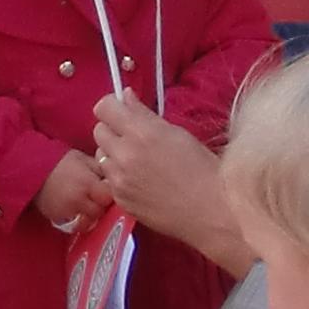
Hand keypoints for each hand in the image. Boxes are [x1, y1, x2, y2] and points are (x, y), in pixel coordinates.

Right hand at [34, 150, 102, 234]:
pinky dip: (76, 219)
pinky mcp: (58, 219)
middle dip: (100, 206)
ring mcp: (68, 211)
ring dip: (89, 215)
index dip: (109, 194)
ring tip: (86, 206)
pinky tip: (74, 209)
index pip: (109, 197)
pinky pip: (73, 224)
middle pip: (100, 211)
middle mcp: (79, 200)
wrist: (30, 170)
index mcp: (87, 183)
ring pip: (88, 221)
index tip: (105, 190)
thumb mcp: (81, 158)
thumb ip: (98, 168)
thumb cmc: (58, 161)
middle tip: (96, 199)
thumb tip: (112, 177)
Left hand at [90, 95, 252, 273]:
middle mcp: (124, 155)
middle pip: (98, 130)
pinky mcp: (119, 199)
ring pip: (100, 155)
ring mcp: (119, 180)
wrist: (210, 210)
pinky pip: (108, 178)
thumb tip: (125, 97)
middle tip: (132, 135)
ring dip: (113, 153)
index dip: (113, 106)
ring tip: (137, 159)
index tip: (122, 110)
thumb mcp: (176, 133)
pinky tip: (139, 179)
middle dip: (113, 129)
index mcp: (141, 133)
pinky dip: (118, 175)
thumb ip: (144, 114)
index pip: (104, 107)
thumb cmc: (203, 169)